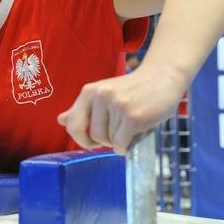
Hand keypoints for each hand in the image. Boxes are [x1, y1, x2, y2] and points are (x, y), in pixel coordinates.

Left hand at [56, 63, 187, 154]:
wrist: (162, 77)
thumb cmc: (133, 90)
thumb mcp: (104, 94)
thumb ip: (82, 108)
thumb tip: (61, 120)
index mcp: (90, 91)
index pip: (72, 124)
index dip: (81, 139)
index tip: (92, 142)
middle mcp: (100, 96)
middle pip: (94, 136)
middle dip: (106, 141)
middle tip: (119, 131)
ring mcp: (117, 105)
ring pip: (109, 141)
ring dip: (120, 141)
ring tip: (131, 125)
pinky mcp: (133, 117)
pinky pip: (121, 144)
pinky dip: (127, 146)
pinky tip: (135, 135)